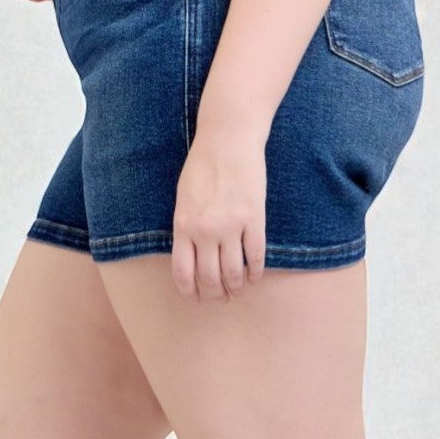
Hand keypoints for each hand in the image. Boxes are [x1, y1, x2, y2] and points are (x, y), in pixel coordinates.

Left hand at [171, 122, 267, 298]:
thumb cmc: (202, 166)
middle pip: (209, 278)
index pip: (183, 272)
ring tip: (237, 291)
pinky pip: (256, 256)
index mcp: (184, 225)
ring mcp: (231, 226)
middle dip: (214, 294)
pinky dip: (256, 271)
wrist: (228, 140)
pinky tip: (255, 276)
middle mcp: (206, 230)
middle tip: (219, 298)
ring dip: (235, 287)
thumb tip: (192, 256)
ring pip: (233, 272)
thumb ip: (186, 227)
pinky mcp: (254, 218)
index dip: (190, 290)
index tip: (195, 297)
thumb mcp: (183, 198)